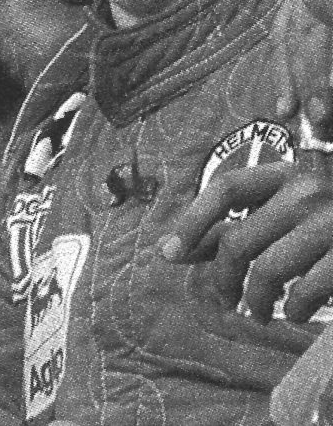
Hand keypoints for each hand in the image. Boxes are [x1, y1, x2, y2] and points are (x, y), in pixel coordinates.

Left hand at [158, 162, 332, 322]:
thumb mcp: (294, 198)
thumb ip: (244, 217)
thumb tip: (175, 249)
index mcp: (288, 171)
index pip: (226, 189)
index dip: (192, 220)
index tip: (168, 251)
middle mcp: (307, 191)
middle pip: (240, 239)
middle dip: (222, 278)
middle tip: (224, 298)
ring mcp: (332, 222)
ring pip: (268, 270)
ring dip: (256, 300)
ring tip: (259, 312)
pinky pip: (308, 290)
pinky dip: (294, 308)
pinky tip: (293, 312)